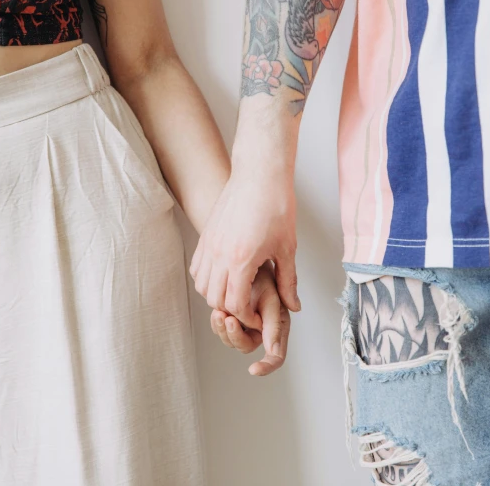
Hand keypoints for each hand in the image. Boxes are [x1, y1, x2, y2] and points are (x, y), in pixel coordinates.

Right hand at [190, 165, 299, 329]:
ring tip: (235, 291)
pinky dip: (207, 278)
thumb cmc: (275, 205)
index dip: (247, 317)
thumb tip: (292, 305)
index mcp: (241, 260)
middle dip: (231, 310)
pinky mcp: (205, 234)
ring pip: (202, 285)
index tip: (257, 316)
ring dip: (216, 294)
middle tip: (248, 307)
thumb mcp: (287, 247)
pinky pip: (197, 267)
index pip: (235, 305)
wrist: (260, 173)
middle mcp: (219, 254)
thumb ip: (287, 280)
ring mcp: (209, 244)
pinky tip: (223, 274)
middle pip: (215, 299)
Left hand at [210, 262, 290, 375]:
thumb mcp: (271, 296)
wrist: (247, 256)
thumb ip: (274, 323)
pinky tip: (217, 310)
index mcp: (277, 324)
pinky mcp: (230, 315)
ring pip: (230, 339)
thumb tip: (274, 351)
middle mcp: (261, 327)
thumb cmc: (264, 272)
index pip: (276, 354)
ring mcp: (244, 323)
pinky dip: (218, 323)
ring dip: (223, 329)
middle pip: (245, 346)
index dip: (267, 366)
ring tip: (219, 313)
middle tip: (228, 320)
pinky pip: (221, 328)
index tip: (253, 370)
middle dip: (235, 336)